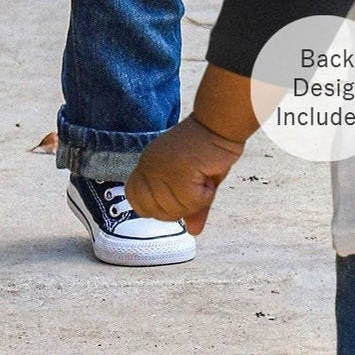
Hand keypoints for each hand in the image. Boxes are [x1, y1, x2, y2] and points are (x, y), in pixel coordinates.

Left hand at [126, 118, 243, 235]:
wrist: (219, 123)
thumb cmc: (208, 149)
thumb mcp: (196, 181)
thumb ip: (190, 205)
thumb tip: (194, 231)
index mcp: (147, 166)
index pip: (135, 201)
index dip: (155, 209)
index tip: (177, 197)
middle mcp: (148, 167)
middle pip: (158, 213)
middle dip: (181, 208)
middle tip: (196, 186)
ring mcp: (161, 169)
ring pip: (177, 210)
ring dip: (197, 199)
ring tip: (203, 175)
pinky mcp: (178, 171)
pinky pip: (193, 202)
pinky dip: (206, 194)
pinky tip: (208, 174)